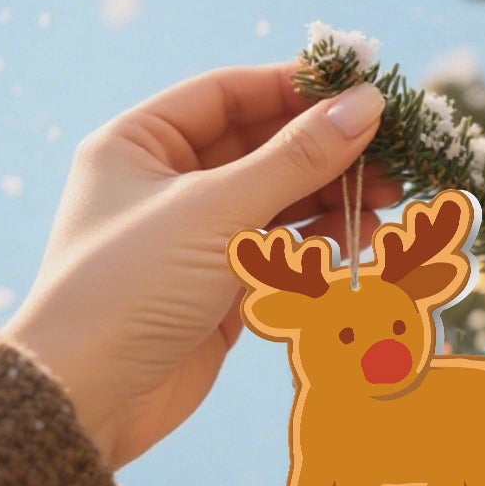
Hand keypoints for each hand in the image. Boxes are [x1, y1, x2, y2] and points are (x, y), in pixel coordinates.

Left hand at [4, 63, 400, 468]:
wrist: (93, 395)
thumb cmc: (133, 286)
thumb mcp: (216, 211)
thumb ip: (296, 159)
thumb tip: (365, 105)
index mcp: (140, 143)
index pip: (229, 96)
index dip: (295, 90)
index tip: (360, 91)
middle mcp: (166, 184)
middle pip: (261, 150)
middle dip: (326, 152)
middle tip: (391, 157)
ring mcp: (195, 240)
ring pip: (276, 204)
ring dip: (331, 200)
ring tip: (386, 203)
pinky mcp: (219, 291)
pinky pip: (278, 254)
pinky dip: (318, 246)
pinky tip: (357, 241)